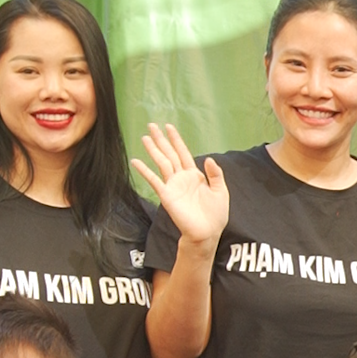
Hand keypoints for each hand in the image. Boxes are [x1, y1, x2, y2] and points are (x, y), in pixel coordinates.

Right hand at [131, 124, 229, 244]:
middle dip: (161, 140)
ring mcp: (173, 185)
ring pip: (161, 162)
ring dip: (153, 150)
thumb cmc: (215, 214)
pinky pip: (154, 180)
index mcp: (195, 175)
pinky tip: (135, 161)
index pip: (183, 153)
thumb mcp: (220, 191)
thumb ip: (215, 175)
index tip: (169, 127)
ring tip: (145, 137)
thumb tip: (209, 158)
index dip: (176, 140)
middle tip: (151, 125)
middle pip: (170, 154)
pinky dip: (145, 171)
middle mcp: (182, 177)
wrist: (207, 232)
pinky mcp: (167, 195)